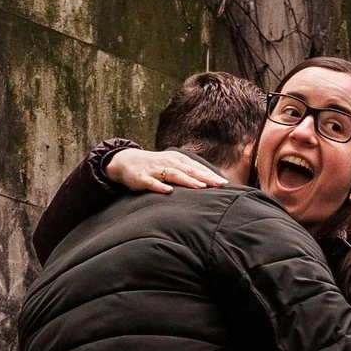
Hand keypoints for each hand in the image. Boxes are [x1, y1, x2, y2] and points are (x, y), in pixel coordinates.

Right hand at [107, 146, 227, 193]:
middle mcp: (168, 163)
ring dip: (187, 180)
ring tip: (200, 186)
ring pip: (173, 175)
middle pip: (189, 170)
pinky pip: (151, 182)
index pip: (197, 167)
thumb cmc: (156, 166)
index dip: (210, 174)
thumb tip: (210, 183)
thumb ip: (189, 172)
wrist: (126, 161)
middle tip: (218, 184)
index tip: (224, 183)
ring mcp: (155, 170)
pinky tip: (168, 191)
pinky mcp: (142, 177)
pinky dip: (160, 186)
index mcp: (177, 160)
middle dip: (204, 177)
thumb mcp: (173, 165)